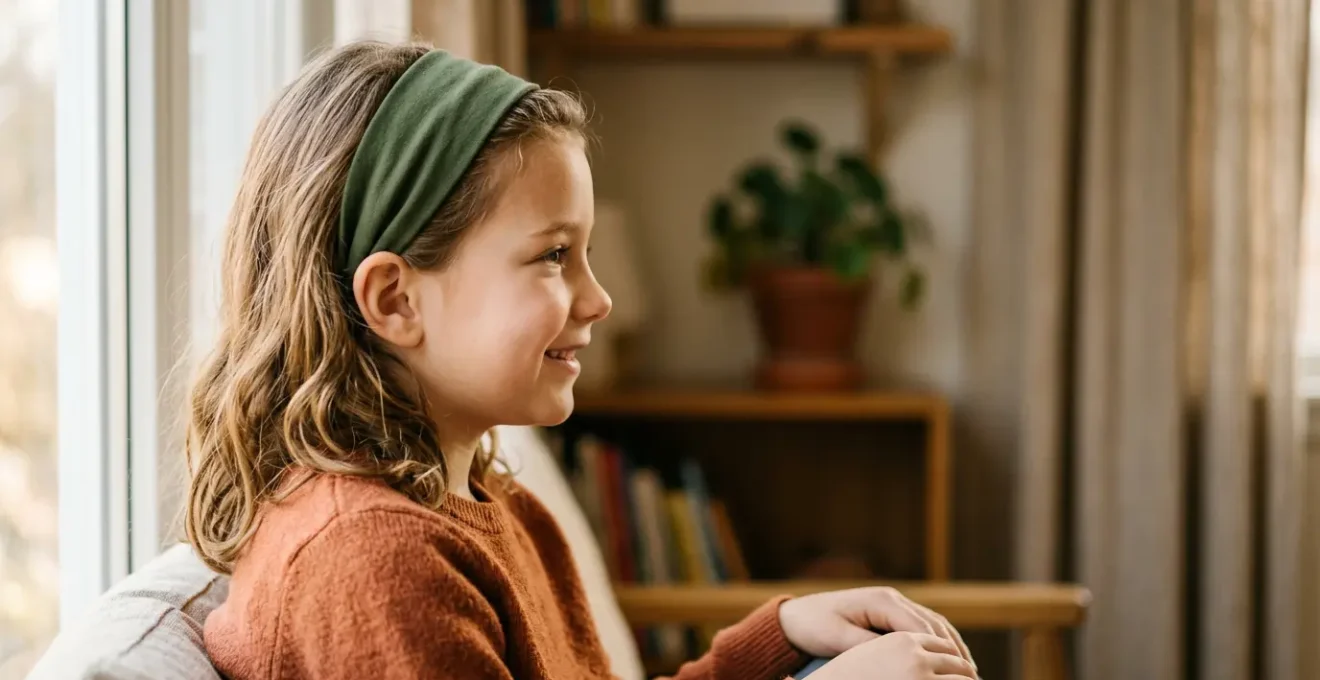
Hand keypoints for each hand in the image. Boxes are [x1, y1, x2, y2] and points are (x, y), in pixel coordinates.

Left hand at [778, 587, 974, 669]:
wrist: (796, 616)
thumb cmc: (814, 627)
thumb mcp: (839, 638)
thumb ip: (869, 646)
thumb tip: (898, 657)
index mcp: (882, 600)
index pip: (920, 627)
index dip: (940, 651)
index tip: (954, 671)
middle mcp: (892, 597)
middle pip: (934, 624)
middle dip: (953, 650)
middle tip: (972, 675)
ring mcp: (893, 603)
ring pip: (934, 623)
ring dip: (952, 645)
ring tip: (969, 670)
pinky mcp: (892, 612)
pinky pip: (924, 625)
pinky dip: (941, 641)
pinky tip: (950, 659)